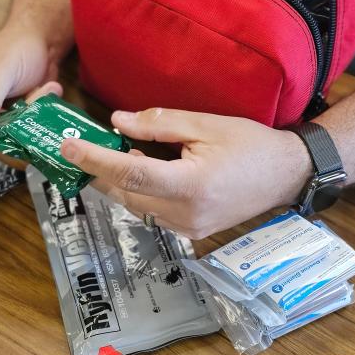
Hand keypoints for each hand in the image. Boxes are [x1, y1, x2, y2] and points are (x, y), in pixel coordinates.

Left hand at [58, 107, 312, 239]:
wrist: (287, 175)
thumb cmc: (252, 145)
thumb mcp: (206, 125)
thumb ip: (159, 124)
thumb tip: (118, 122)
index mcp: (190, 185)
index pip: (130, 174)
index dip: (95, 160)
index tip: (68, 147)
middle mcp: (185, 214)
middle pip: (126, 194)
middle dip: (101, 170)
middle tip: (81, 146)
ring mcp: (188, 228)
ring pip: (136, 206)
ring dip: (120, 182)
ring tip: (112, 154)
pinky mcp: (191, 232)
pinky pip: (152, 212)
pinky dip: (140, 192)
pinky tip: (141, 170)